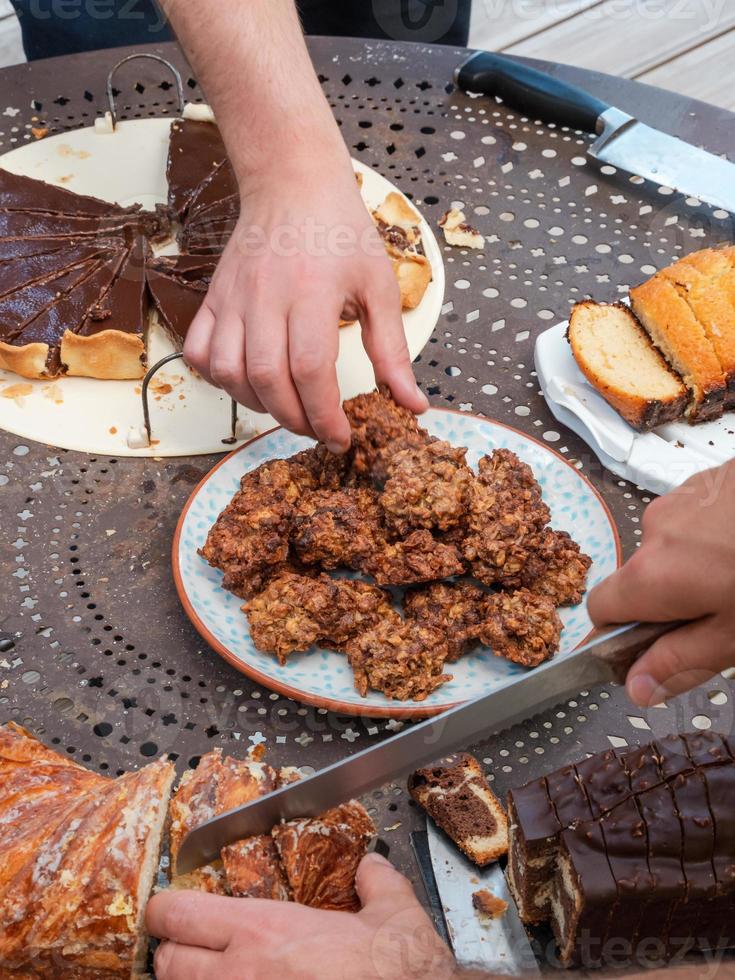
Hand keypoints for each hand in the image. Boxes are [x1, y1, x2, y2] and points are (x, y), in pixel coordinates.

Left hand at [147, 852, 454, 979]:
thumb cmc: (398, 970)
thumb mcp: (393, 915)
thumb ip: (376, 884)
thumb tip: (372, 868)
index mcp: (264, 931)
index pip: (178, 914)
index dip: (167, 911)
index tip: (171, 912)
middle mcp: (240, 974)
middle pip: (166, 965)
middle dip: (173, 957)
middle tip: (189, 952)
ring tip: (218, 976)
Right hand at [183, 148, 427, 453]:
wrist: (292, 183)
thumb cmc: (340, 232)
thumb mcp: (380, 287)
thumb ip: (393, 351)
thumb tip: (412, 405)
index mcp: (313, 292)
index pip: (311, 370)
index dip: (325, 415)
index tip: (342, 437)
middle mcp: (266, 296)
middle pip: (268, 379)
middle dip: (295, 420)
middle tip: (318, 430)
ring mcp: (232, 297)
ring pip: (228, 371)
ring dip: (257, 403)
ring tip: (287, 406)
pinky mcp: (213, 297)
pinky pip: (199, 352)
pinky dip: (218, 378)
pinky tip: (248, 380)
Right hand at [588, 462, 734, 706]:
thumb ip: (681, 662)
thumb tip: (637, 688)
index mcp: (652, 575)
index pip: (601, 608)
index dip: (624, 633)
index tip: (657, 647)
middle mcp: (655, 531)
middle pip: (642, 578)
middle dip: (673, 599)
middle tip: (726, 614)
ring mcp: (680, 499)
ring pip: (672, 548)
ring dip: (696, 566)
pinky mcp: (706, 480)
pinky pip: (694, 520)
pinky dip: (714, 537)